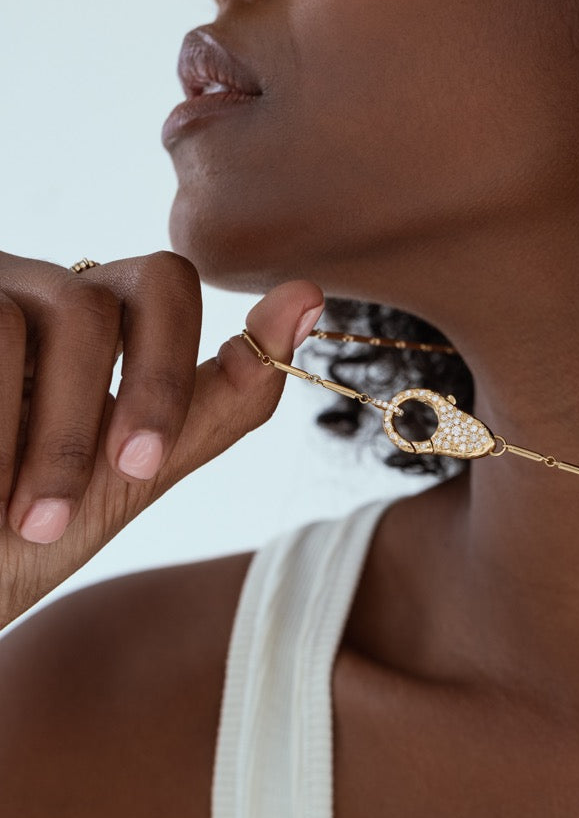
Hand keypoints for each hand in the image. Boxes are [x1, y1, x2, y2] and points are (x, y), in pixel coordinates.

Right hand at [0, 251, 323, 626]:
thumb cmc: (22, 535)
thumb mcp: (132, 470)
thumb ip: (221, 395)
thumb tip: (309, 293)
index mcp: (89, 324)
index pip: (163, 282)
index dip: (168, 368)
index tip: (142, 464)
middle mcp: (34, 289)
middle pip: (118, 292)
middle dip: (138, 401)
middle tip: (107, 490)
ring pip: (65, 311)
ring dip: (56, 438)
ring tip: (28, 522)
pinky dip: (0, 429)